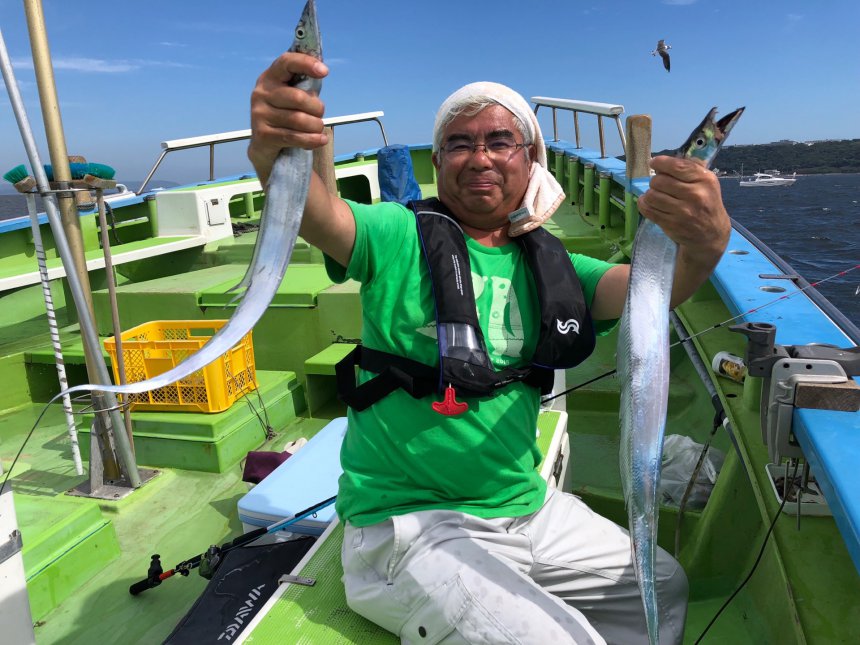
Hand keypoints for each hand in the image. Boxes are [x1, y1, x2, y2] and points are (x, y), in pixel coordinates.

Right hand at [247, 52, 328, 184]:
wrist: (264, 145)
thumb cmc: (284, 115)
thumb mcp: (293, 96)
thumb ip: (304, 86)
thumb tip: (322, 70)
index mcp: (270, 78)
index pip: (286, 63)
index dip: (306, 64)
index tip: (325, 71)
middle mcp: (261, 93)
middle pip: (298, 97)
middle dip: (317, 108)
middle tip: (319, 115)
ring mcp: (260, 114)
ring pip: (298, 119)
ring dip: (316, 126)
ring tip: (318, 128)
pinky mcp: (263, 135)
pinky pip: (294, 137)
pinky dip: (312, 140)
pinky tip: (321, 140)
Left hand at [637, 155, 730, 256]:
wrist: (711, 234)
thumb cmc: (706, 202)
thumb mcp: (706, 182)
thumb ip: (689, 168)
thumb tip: (663, 161)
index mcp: (704, 180)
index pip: (677, 166)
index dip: (660, 163)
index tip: (654, 163)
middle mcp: (695, 195)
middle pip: (659, 181)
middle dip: (655, 181)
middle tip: (659, 184)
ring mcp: (682, 212)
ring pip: (651, 195)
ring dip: (650, 194)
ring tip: (656, 195)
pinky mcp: (671, 224)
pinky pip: (648, 209)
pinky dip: (644, 204)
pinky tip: (649, 202)